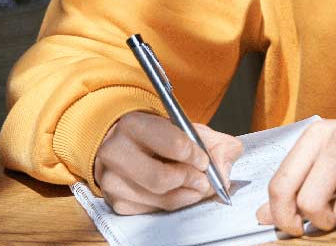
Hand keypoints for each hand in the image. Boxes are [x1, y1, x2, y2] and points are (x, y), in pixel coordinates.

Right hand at [93, 112, 242, 214]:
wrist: (130, 144)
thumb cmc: (161, 136)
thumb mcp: (190, 129)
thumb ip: (216, 144)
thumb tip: (223, 170)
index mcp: (134, 124)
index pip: (174, 145)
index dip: (196, 155)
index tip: (203, 160)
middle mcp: (115, 151)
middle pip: (161, 178)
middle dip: (190, 180)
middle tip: (202, 179)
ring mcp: (112, 180)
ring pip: (159, 197)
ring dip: (186, 194)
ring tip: (194, 185)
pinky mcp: (117, 201)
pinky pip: (153, 210)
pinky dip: (173, 203)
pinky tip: (176, 191)